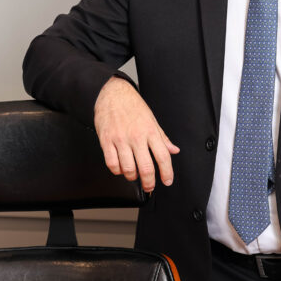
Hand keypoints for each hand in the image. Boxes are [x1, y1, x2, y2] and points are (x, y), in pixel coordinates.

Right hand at [94, 77, 178, 192]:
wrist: (112, 94)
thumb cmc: (132, 105)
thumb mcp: (152, 119)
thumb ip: (163, 137)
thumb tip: (174, 150)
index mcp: (150, 131)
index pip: (163, 156)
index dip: (167, 172)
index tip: (167, 180)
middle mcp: (136, 137)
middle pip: (146, 167)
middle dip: (149, 182)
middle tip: (150, 186)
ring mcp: (120, 140)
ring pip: (128, 169)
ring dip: (132, 177)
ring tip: (134, 175)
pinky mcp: (106, 141)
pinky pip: (112, 163)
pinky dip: (117, 171)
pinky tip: (121, 168)